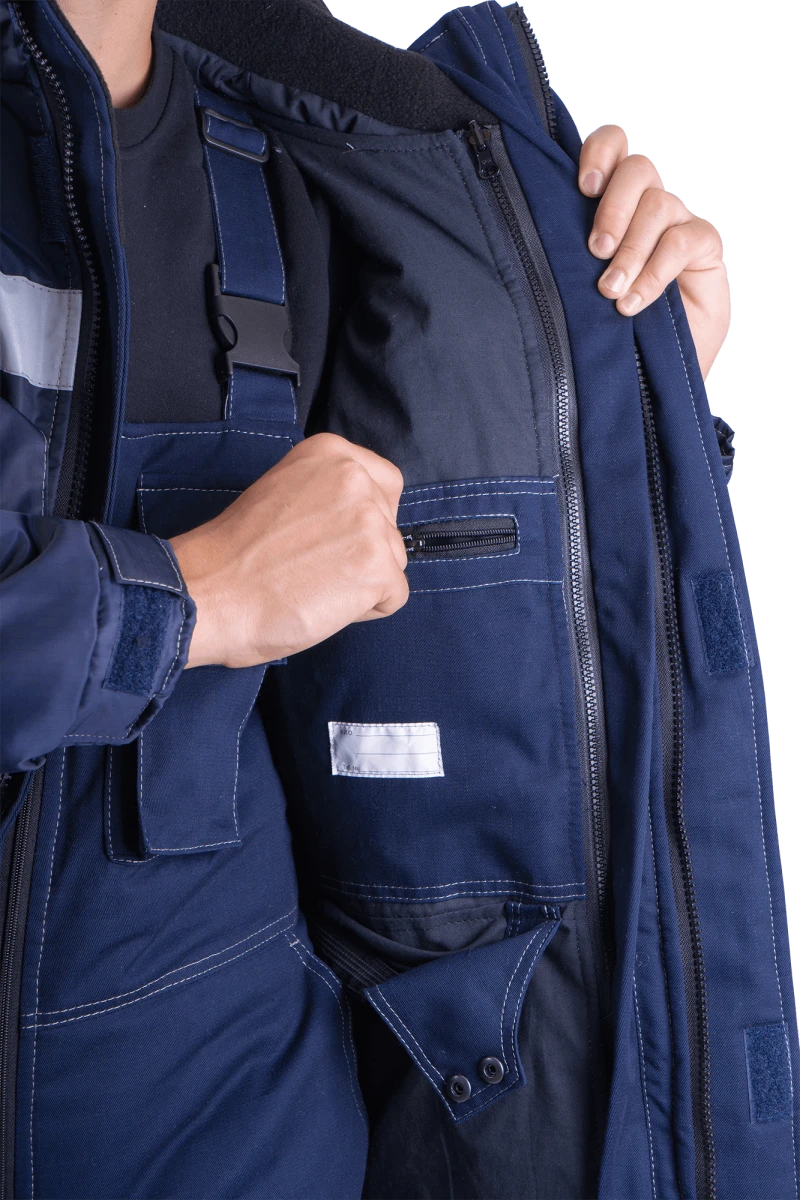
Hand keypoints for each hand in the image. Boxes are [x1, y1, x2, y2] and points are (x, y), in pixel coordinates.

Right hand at [170, 433, 408, 667]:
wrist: (208, 592)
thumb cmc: (233, 554)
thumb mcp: (282, 492)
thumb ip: (324, 494)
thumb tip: (356, 521)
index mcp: (331, 453)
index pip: (384, 485)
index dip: (363, 519)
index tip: (329, 537)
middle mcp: (355, 479)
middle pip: (390, 526)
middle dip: (362, 553)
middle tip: (312, 568)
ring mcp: (370, 523)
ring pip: (393, 561)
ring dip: (363, 581)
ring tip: (312, 586)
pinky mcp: (377, 568)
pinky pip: (394, 597)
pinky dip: (365, 611)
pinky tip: (322, 604)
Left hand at [579, 125, 729, 378]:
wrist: (649, 370)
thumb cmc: (609, 325)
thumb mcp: (578, 286)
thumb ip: (567, 254)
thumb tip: (534, 239)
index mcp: (611, 200)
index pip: (612, 147)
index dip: (599, 153)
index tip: (581, 188)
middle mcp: (645, 203)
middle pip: (636, 169)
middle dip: (612, 208)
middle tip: (595, 251)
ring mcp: (676, 221)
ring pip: (657, 206)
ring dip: (630, 250)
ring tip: (611, 291)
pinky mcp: (703, 245)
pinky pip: (680, 241)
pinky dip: (654, 273)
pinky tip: (633, 304)